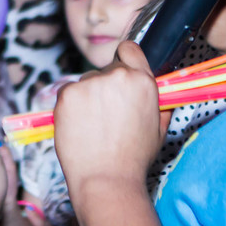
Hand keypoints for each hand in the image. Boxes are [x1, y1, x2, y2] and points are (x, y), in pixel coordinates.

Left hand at [53, 42, 168, 197]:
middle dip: (104, 86)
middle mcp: (116, 75)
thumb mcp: (158, 128)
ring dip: (87, 96)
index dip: (123, 58)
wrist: (106, 177)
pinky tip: (79, 125)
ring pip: (85, 82)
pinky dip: (71, 105)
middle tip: (106, 114)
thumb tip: (156, 95)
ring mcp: (89, 83)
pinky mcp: (67, 92)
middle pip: (105, 70)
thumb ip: (157, 104)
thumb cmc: (133, 157)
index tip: (119, 70)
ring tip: (94, 125)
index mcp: (142, 80)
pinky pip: (68, 92)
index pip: (128, 48)